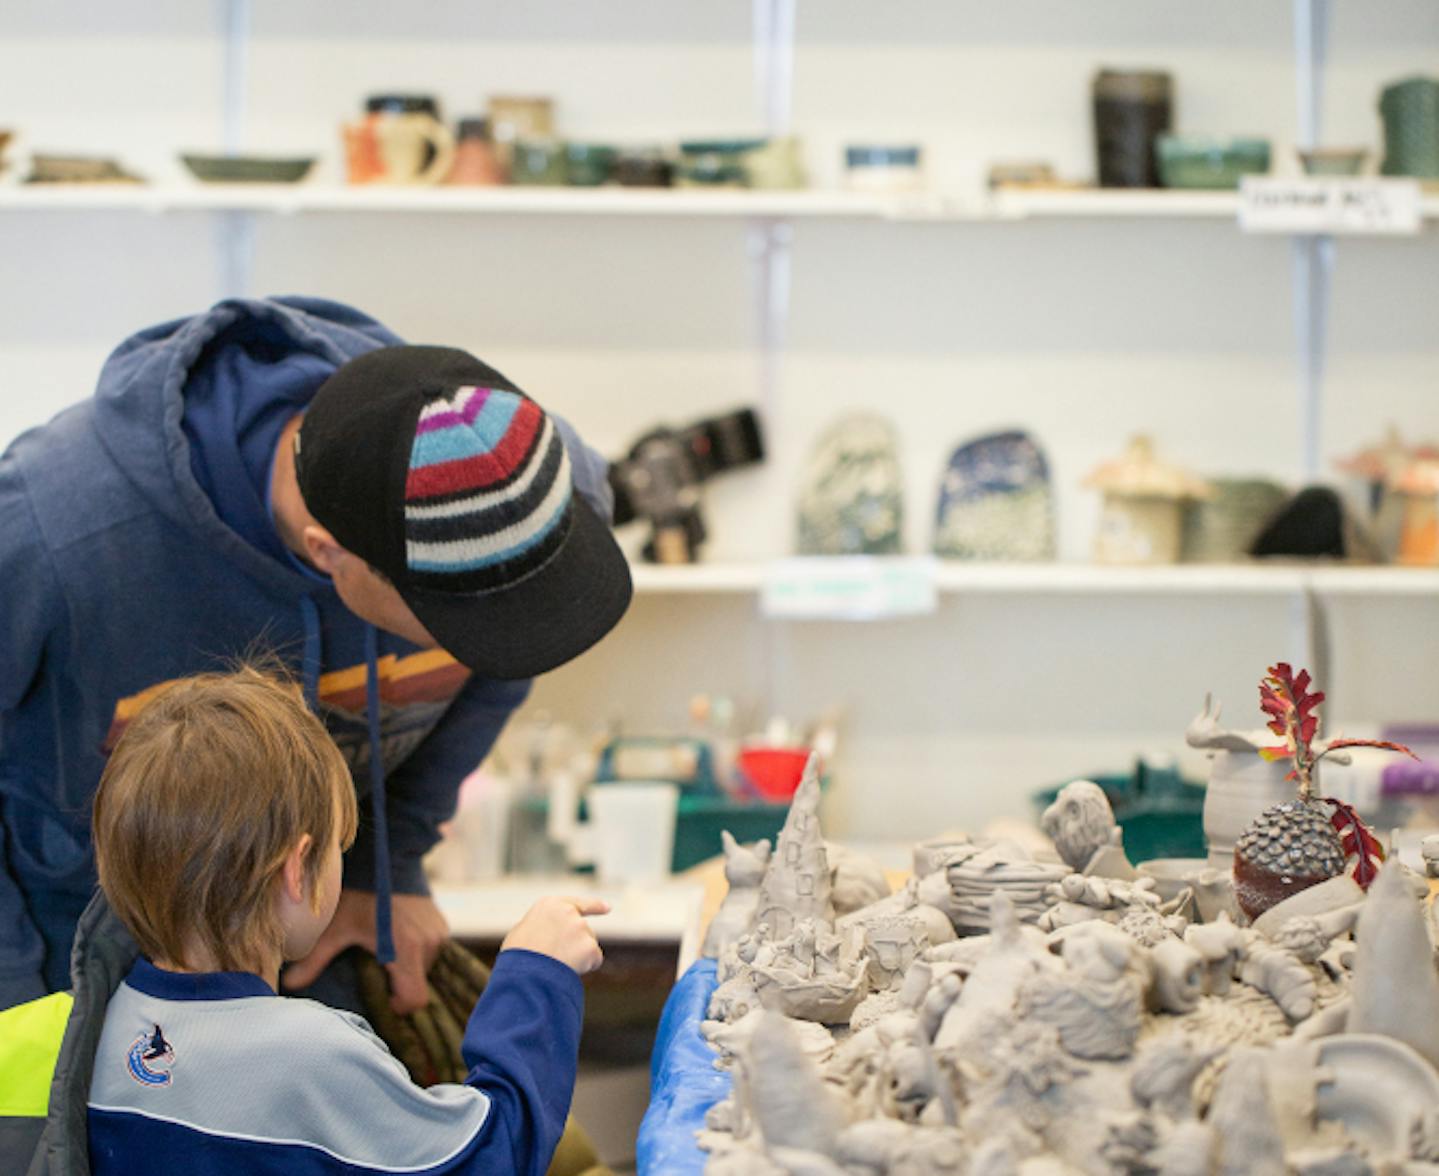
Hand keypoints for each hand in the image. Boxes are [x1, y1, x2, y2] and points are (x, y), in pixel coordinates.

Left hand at [283, 889, 449, 1013]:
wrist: (388, 859)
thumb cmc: (360, 895)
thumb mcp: (335, 928)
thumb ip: (313, 959)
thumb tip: (287, 984)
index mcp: (406, 949)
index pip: (415, 999)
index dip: (398, 1006)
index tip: (382, 996)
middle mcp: (428, 944)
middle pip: (417, 984)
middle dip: (397, 982)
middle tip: (374, 967)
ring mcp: (438, 934)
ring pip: (424, 969)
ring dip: (405, 967)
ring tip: (384, 949)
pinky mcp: (442, 926)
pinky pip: (429, 952)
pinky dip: (414, 953)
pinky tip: (395, 936)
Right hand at [501, 896, 608, 975]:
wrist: (525, 972)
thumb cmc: (517, 956)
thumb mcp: (522, 932)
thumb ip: (541, 927)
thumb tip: (548, 935)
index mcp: (549, 905)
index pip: (577, 903)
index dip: (594, 906)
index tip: (608, 908)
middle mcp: (569, 912)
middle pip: (582, 930)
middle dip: (576, 944)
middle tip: (556, 959)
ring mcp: (580, 928)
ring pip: (587, 946)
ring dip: (579, 957)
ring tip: (556, 965)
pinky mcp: (590, 946)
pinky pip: (594, 961)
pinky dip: (586, 967)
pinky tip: (569, 970)